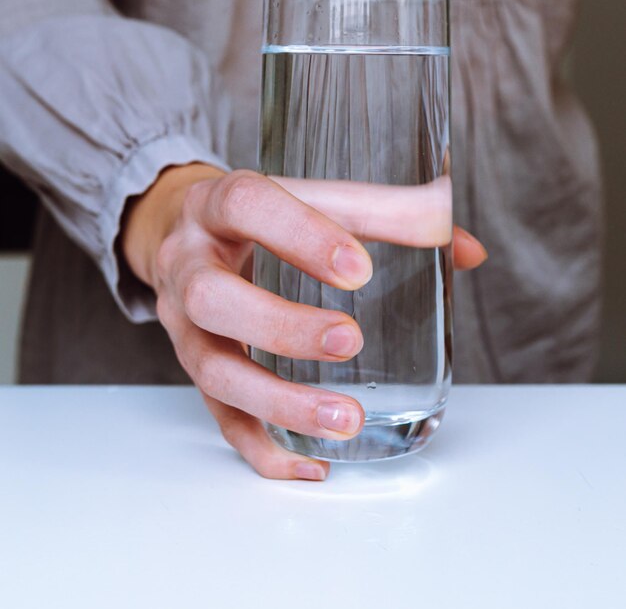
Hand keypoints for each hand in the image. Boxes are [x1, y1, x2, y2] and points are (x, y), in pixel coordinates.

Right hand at [122, 164, 486, 480]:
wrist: (182, 234)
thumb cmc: (257, 219)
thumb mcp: (306, 199)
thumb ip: (384, 215)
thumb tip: (465, 248)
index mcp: (218, 207)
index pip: (246, 206)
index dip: (300, 234)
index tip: (359, 268)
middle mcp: (189, 266)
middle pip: (211, 299)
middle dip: (281, 327)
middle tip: (349, 342)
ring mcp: (184, 325)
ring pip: (213, 371)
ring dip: (279, 403)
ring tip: (346, 419)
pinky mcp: (197, 369)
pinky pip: (219, 417)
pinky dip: (264, 447)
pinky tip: (313, 464)